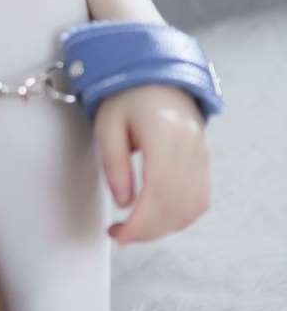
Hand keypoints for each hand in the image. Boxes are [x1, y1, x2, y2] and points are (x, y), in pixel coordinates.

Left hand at [93, 84, 209, 244]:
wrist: (156, 75)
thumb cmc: (126, 97)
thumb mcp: (107, 125)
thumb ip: (114, 165)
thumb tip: (124, 204)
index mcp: (165, 135)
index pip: (159, 193)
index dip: (140, 223)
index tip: (118, 236)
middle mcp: (190, 147)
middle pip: (177, 206)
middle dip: (148, 230)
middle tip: (119, 234)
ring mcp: (202, 153)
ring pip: (192, 207)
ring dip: (163, 227)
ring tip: (135, 226)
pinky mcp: (204, 159)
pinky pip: (200, 199)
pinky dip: (180, 216)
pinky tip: (156, 216)